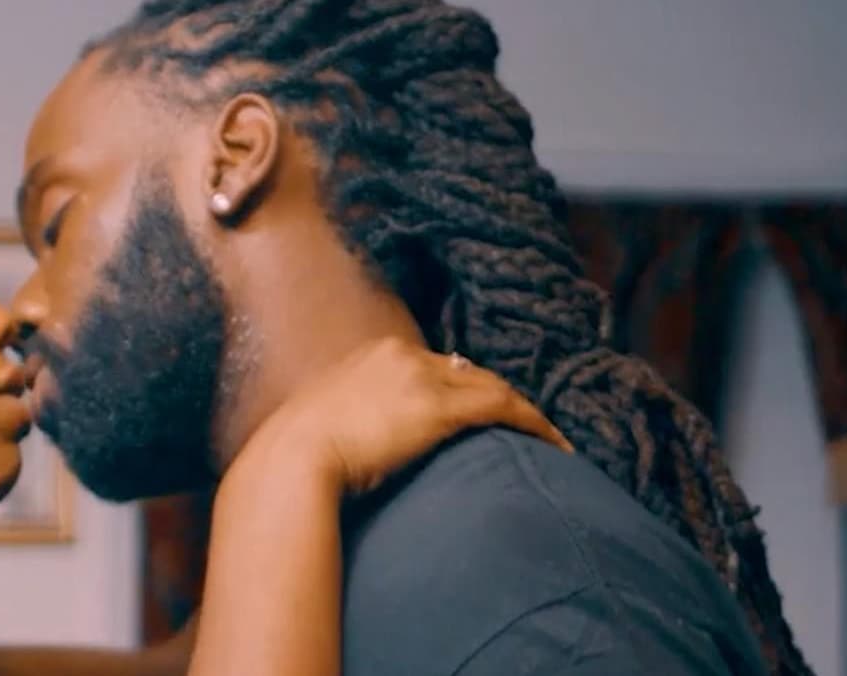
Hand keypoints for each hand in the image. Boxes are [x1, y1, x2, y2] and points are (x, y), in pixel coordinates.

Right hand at [238, 337, 570, 494]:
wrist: (291, 461)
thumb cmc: (294, 455)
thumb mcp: (321, 421)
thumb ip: (348, 417)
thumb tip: (357, 439)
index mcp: (371, 355)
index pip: (432, 364)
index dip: (459, 386)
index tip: (474, 411)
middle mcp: (401, 355)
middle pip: (466, 371)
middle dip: (492, 396)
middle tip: (518, 426)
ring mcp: (422, 377)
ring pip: (490, 386)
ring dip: (520, 412)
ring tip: (545, 439)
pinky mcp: (440, 407)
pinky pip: (505, 409)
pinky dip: (535, 425)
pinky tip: (555, 447)